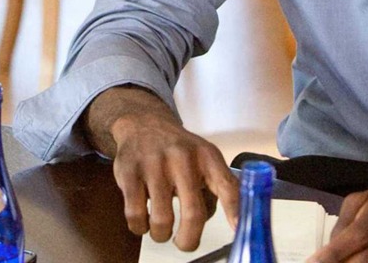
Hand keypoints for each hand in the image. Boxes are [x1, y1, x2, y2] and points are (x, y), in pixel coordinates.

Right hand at [89, 88, 238, 252]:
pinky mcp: (129, 171)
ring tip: (161, 230)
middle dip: (189, 240)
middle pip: (193, 214)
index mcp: (207, 156)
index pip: (228, 187)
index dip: (234, 211)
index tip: (238, 229)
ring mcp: (154, 164)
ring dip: (161, 235)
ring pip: (162, 220)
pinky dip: (140, 227)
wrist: (143, 124)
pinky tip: (143, 221)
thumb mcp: (205, 159)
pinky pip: (135, 215)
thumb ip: (218, 187)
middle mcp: (183, 158)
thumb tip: (230, 222)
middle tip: (186, 244)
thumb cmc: (178, 150)